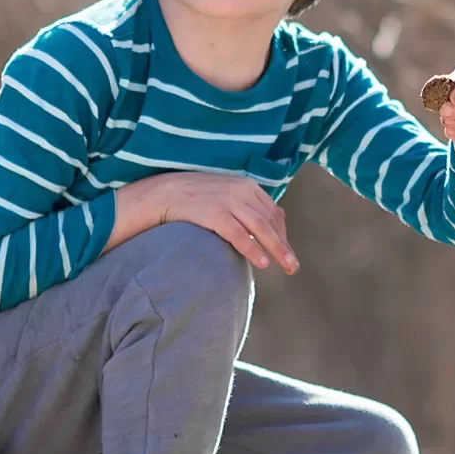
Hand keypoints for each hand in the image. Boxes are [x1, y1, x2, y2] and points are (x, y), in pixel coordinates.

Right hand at [110, 172, 298, 272]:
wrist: (161, 193)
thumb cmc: (195, 199)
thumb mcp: (224, 195)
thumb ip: (245, 207)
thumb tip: (265, 229)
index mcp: (247, 186)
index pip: (274, 213)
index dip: (282, 235)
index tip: (286, 253)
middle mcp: (241, 191)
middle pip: (271, 221)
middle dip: (284, 246)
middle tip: (293, 267)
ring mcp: (227, 200)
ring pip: (261, 227)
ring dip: (276, 249)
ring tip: (286, 267)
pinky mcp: (213, 212)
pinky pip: (238, 234)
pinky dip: (252, 248)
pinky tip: (261, 262)